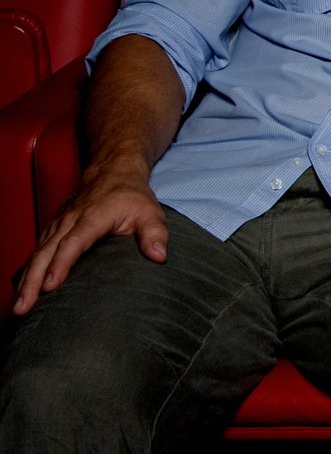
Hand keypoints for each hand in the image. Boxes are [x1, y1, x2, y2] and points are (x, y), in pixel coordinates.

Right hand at [12, 163, 167, 314]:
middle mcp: (69, 221)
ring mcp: (57, 226)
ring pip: (37, 255)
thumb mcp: (150, 211)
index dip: (61, 264)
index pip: (73, 242)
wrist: (112, 172)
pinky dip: (27, 272)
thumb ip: (154, 233)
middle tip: (22, 308)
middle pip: (46, 253)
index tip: (50, 286)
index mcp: (93, 217)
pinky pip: (36, 253)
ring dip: (26, 281)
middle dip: (33, 282)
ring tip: (19, 307)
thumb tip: (159, 257)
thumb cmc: (132, 196)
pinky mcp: (52, 231)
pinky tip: (22, 291)